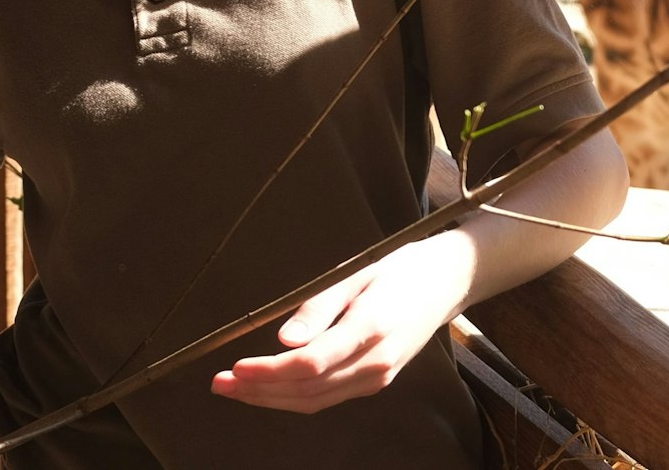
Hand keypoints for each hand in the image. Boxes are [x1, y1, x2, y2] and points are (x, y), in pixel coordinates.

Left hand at [210, 234, 474, 413]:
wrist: (448, 281)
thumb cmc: (402, 267)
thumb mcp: (358, 272)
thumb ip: (320, 306)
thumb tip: (283, 340)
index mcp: (372, 327)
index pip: (310, 363)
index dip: (269, 371)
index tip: (235, 366)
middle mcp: (377, 360)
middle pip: (308, 389)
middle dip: (259, 391)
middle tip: (220, 383)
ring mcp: (379, 375)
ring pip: (315, 400)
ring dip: (271, 399)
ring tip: (235, 388)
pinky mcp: (377, 380)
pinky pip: (328, 397)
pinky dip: (294, 397)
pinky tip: (270, 387)